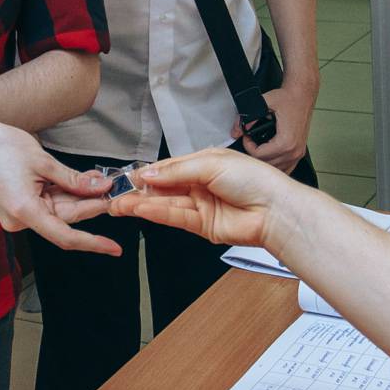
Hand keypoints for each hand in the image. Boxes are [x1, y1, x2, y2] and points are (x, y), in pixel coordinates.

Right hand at [0, 119, 118, 255]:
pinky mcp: (16, 205)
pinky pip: (46, 203)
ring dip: (78, 197)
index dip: (93, 243)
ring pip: (57, 210)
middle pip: (64, 219)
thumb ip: (73, 179)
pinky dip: (63, 193)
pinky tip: (80, 181)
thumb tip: (101, 188)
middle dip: (91, 205)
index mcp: (24, 211)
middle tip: (115, 191)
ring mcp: (16, 214)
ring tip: (99, 181)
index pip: (66, 236)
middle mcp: (19, 220)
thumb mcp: (42, 161)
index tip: (114, 248)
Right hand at [105, 148, 296, 248]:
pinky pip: (175, 217)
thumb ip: (176, 171)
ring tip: (119, 204)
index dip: (148, 172)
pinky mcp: (202, 226)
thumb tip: (148, 173)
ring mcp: (201, 206)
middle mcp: (200, 184)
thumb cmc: (252, 180)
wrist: (274, 209)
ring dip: (142, 204)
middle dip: (140, 190)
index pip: (169, 167)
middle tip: (115, 194)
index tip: (127, 177)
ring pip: (166, 204)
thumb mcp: (210, 164)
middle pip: (164, 187)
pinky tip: (140, 209)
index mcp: (204, 163)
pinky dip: (157, 213)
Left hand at [239, 72, 318, 170]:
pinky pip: (286, 168)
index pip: (260, 155)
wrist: (302, 95)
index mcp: (286, 141)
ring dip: (264, 160)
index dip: (248, 146)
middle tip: (250, 141)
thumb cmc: (288, 98)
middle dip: (254, 154)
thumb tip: (237, 130)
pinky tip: (268, 157)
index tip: (247, 137)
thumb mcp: (264, 103)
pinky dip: (275, 165)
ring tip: (258, 147)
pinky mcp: (299, 153)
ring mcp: (298, 153)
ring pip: (276, 169)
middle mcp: (294, 150)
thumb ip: (248, 117)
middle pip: (267, 164)